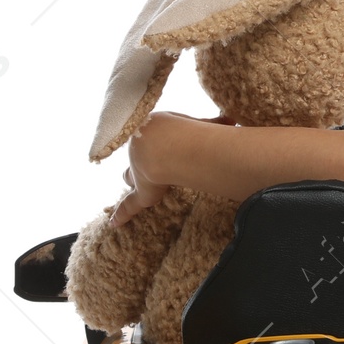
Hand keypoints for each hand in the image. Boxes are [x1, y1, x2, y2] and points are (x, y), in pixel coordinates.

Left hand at [107, 112, 232, 226]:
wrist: (164, 143)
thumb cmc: (181, 130)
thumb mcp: (198, 125)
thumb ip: (212, 123)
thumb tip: (231, 120)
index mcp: (153, 134)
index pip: (152, 140)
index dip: (153, 143)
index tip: (159, 143)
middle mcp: (141, 153)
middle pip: (136, 157)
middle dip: (138, 161)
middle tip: (142, 164)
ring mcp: (139, 173)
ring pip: (130, 177)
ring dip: (132, 179)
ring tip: (131, 187)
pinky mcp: (142, 193)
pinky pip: (128, 205)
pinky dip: (121, 215)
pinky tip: (113, 224)